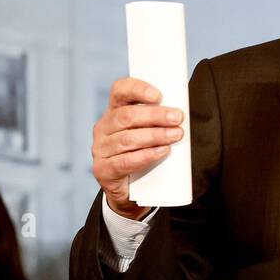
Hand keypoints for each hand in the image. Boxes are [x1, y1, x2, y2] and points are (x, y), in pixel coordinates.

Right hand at [91, 78, 182, 219]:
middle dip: (155, 116)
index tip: (158, 96)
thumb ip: (158, 120)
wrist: (130, 190)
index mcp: (113, 112)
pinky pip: (125, 161)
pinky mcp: (103, 169)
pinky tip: (162, 151)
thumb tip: (180, 112)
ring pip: (127, 139)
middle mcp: (103, 128)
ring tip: (175, 135)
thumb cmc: (142, 153)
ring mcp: (100, 149)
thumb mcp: (148, 133)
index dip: (138, 89)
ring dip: (155, 135)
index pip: (119, 91)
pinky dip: (146, 155)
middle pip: (127, 116)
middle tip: (177, 118)